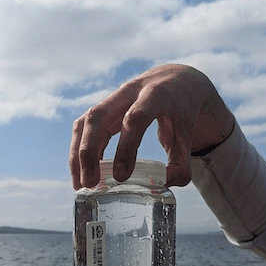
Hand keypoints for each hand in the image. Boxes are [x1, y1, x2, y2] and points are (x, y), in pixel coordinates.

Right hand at [69, 64, 234, 189]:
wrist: (175, 80)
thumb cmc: (181, 109)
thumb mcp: (188, 134)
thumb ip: (181, 162)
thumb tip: (164, 185)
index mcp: (156, 95)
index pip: (135, 117)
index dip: (125, 148)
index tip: (121, 177)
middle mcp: (129, 92)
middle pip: (98, 118)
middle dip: (89, 152)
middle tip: (90, 184)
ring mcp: (112, 98)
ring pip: (85, 123)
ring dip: (77, 155)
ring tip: (80, 184)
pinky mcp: (103, 107)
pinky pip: (83, 128)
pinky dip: (78, 151)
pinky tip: (80, 174)